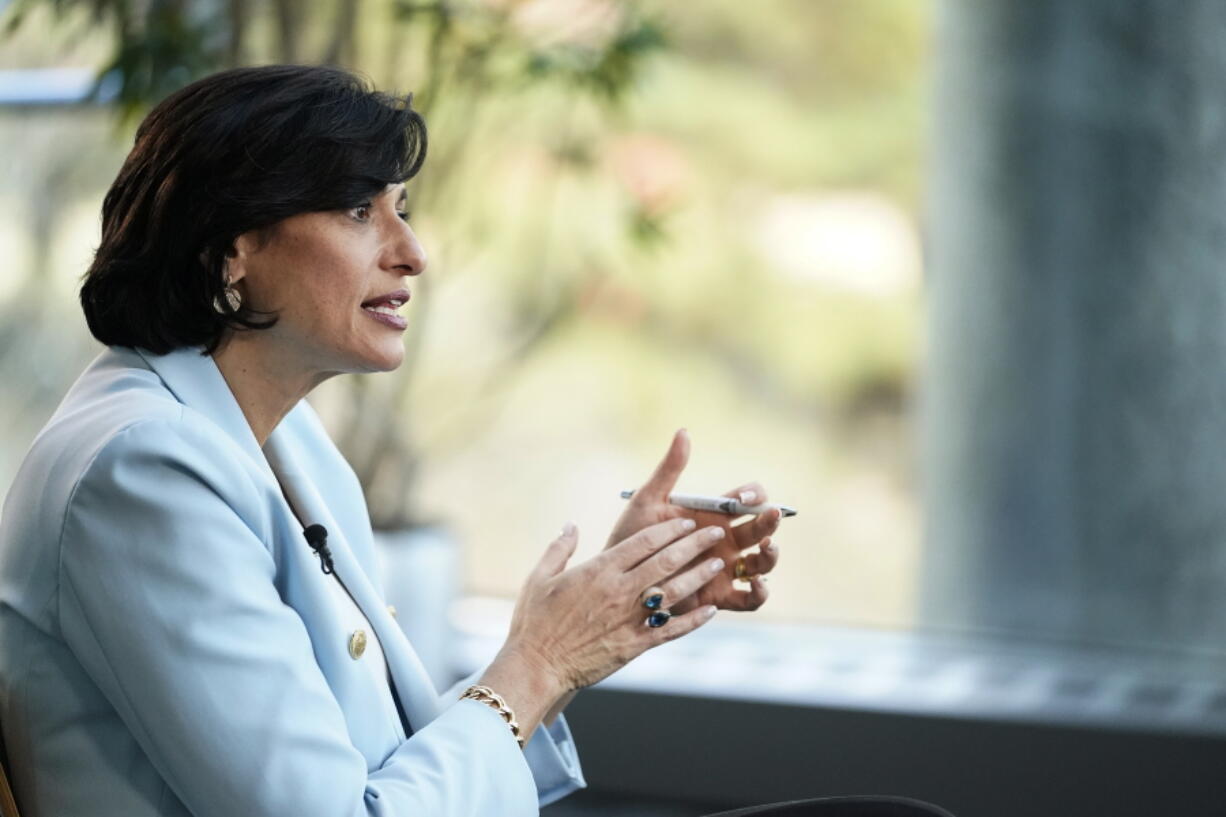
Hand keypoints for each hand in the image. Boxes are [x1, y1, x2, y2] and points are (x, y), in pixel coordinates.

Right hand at [498, 518, 726, 694]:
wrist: (536, 666)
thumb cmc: (534, 621)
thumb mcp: (539, 577)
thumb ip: (559, 548)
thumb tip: (571, 525)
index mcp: (599, 570)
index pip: (644, 541)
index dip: (670, 529)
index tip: (687, 520)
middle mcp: (620, 591)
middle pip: (667, 561)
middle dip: (695, 544)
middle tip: (716, 532)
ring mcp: (630, 619)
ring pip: (675, 592)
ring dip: (700, 576)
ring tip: (719, 563)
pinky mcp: (635, 645)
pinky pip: (671, 630)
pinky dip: (694, 620)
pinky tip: (711, 610)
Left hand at [603, 429, 781, 614]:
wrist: (618, 576)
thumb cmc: (632, 536)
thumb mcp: (648, 500)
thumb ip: (669, 469)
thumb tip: (683, 432)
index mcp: (714, 515)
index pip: (748, 499)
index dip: (753, 494)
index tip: (743, 496)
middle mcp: (726, 542)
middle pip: (761, 528)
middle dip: (770, 521)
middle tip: (771, 515)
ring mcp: (726, 570)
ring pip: (762, 563)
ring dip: (771, 555)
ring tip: (768, 548)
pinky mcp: (720, 597)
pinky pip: (750, 600)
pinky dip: (761, 593)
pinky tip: (757, 583)